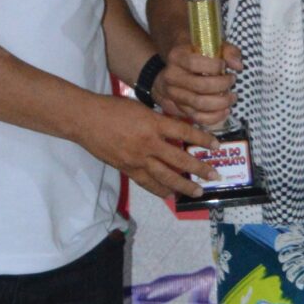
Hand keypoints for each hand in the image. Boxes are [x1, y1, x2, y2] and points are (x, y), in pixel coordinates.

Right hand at [85, 96, 219, 198]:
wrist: (86, 120)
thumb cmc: (113, 108)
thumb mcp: (141, 108)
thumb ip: (158, 121)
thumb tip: (176, 132)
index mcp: (153, 123)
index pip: (184, 132)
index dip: (202, 139)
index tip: (216, 145)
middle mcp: (149, 143)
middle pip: (179, 159)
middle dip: (199, 168)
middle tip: (214, 175)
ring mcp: (138, 159)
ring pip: (165, 176)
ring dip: (183, 185)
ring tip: (197, 191)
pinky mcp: (127, 169)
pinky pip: (147, 182)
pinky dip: (160, 190)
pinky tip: (170, 194)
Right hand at [155, 40, 241, 131]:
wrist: (180, 64)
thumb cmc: (200, 53)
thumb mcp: (213, 45)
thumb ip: (228, 51)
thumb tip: (238, 65)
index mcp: (176, 56)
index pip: (194, 63)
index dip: (214, 66)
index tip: (224, 66)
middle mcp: (171, 76)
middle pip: (199, 86)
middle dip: (222, 85)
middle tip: (232, 81)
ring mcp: (172, 94)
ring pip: (199, 104)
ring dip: (221, 103)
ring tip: (232, 97)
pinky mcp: (178, 108)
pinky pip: (197, 117)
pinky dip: (214, 117)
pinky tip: (225, 110)